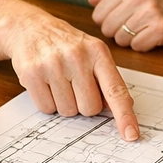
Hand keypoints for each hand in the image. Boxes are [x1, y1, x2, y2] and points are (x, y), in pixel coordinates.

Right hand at [2, 12, 139, 140]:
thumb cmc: (67, 45)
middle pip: (90, 108)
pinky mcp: (32, 73)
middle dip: (83, 104)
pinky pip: (46, 108)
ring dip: (64, 103)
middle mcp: (77, 56)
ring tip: (58, 81)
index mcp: (98, 52)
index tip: (131, 134)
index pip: (115, 90)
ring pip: (67, 111)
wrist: (30, 28)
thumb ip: (107, 79)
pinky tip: (45, 83)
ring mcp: (53, 64)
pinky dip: (47, 102)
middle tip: (75, 86)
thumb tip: (121, 108)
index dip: (124, 115)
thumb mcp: (92, 53)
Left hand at [89, 0, 162, 50]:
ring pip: (122, 39)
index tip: (123, 20)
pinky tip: (155, 37)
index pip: (98, 14)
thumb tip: (91, 0)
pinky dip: (145, 46)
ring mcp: (151, 13)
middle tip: (136, 28)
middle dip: (119, 33)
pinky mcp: (161, 29)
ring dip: (132, 41)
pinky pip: (138, 47)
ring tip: (147, 31)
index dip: (108, 22)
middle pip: (108, 28)